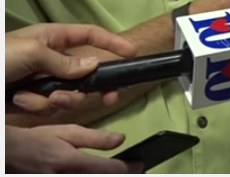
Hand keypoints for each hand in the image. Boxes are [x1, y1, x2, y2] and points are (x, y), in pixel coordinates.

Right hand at [5, 124, 141, 172]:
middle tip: (136, 171)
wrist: (10, 155)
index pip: (112, 170)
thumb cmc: (38, 141)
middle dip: (124, 176)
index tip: (140, 163)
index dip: (130, 168)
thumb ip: (95, 138)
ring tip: (122, 172)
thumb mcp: (66, 132)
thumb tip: (120, 139)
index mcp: (72, 163)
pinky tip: (102, 173)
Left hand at [6, 23, 137, 113]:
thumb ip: (66, 60)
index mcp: (52, 38)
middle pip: (85, 71)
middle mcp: (50, 59)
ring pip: (68, 93)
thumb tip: (93, 64)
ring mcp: (41, 81)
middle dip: (92, 86)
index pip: (90, 35)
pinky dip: (35, 106)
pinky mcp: (30, 100)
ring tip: (38, 97)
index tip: (131, 53)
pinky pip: (47, 106)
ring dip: (56, 99)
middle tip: (108, 97)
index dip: (111, 43)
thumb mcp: (33, 53)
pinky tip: (18, 101)